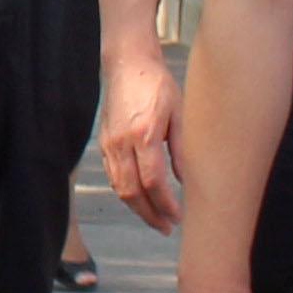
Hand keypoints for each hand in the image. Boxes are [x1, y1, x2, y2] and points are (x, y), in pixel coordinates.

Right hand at [98, 44, 184, 231]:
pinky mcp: (104, 142)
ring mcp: (110, 143)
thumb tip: (187, 182)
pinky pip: (113, 176)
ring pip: (119, 187)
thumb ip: (182, 149)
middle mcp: (122, 142)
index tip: (178, 217)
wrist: (127, 64)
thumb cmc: (157, 85)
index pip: (153, 182)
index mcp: (144, 134)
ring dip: (137, 207)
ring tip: (156, 218)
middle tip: (167, 227)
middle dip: (150, 214)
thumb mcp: (179, 113)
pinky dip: (126, 192)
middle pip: (132, 191)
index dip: (165, 204)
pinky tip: (141, 197)